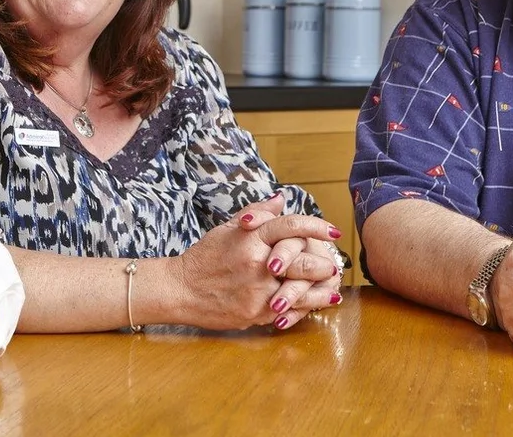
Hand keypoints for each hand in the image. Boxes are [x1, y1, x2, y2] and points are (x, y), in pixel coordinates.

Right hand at [174, 196, 338, 329]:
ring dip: (320, 291)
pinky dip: (304, 309)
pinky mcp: (255, 313)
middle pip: (301, 261)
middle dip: (322, 264)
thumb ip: (256, 213)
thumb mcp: (226, 229)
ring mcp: (256, 290)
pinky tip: (314, 306)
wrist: (179, 290)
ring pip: (300, 291)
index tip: (333, 232)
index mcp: (250, 237)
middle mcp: (256, 263)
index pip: (290, 226)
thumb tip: (281, 199)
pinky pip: (287, 312)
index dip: (316, 227)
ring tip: (332, 289)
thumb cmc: (203, 258)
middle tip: (333, 264)